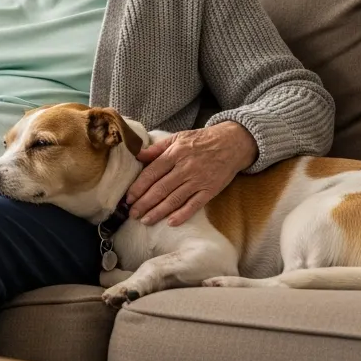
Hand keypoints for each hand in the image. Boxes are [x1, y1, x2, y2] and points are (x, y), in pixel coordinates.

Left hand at [126, 123, 256, 226]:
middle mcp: (185, 168)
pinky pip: (194, 205)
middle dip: (144, 203)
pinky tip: (170, 222)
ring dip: (158, 212)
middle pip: (160, 189)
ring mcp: (198, 180)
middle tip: (132, 214)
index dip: (138, 187)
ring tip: (145, 220)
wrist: (232, 143)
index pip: (152, 173)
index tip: (128, 198)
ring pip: (174, 199)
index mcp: (175, 154)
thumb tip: (137, 154)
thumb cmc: (202, 140)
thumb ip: (157, 148)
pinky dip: (182, 214)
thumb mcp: (178, 137)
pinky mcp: (210, 190)